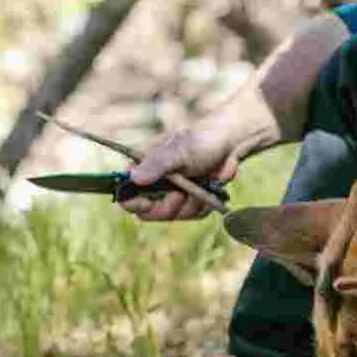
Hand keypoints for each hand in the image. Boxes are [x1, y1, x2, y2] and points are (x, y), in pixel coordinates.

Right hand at [122, 121, 242, 221]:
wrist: (230, 144)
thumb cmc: (200, 141)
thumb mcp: (178, 151)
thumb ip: (157, 165)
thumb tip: (133, 178)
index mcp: (144, 169)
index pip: (126, 194)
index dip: (133, 203)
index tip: (147, 203)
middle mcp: (155, 184)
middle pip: (149, 212)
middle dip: (167, 206)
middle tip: (180, 194)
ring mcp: (173, 194)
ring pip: (174, 215)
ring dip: (189, 203)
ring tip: (200, 183)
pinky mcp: (191, 201)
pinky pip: (193, 214)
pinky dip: (202, 204)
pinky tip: (209, 188)